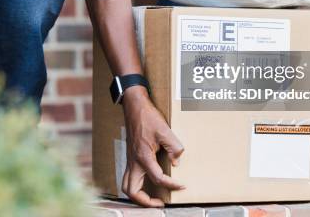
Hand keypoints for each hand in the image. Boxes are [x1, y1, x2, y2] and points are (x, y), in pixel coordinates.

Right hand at [121, 86, 184, 206]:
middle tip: (160, 202)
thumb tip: (177, 162)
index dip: (172, 185)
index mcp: (143, 157)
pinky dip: (137, 185)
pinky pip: (129, 177)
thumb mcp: (165, 130)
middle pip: (132, 191)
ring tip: (152, 198)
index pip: (158, 178)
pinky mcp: (131, 156)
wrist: (134, 106)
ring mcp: (130, 159)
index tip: (182, 185)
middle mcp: (134, 161)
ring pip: (127, 185)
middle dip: (145, 201)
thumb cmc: (147, 117)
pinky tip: (148, 181)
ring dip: (138, 195)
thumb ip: (174, 147)